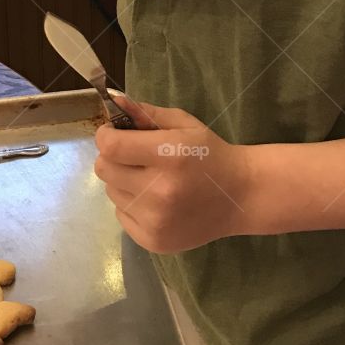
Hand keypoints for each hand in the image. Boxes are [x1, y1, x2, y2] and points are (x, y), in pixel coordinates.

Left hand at [93, 96, 253, 252]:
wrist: (239, 197)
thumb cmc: (211, 155)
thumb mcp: (184, 125)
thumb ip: (147, 113)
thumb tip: (116, 103)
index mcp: (170, 155)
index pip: (112, 146)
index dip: (106, 135)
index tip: (114, 133)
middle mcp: (159, 191)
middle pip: (104, 169)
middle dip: (113, 157)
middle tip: (132, 155)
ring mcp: (155, 220)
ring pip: (111, 192)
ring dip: (123, 181)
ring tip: (149, 179)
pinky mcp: (152, 241)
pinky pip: (121, 215)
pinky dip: (131, 205)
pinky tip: (154, 201)